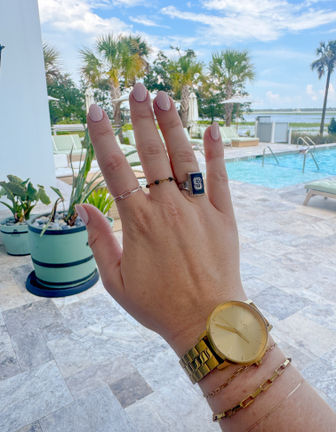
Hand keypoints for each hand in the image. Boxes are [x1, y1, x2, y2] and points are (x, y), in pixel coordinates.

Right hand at [77, 83, 245, 354]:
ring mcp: (198, 208)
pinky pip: (219, 177)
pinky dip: (217, 152)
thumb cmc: (158, 305)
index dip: (104, 136)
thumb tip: (83, 209)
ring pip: (184, 157)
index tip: (97, 110)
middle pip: (151, 152)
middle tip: (136, 90)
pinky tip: (212, 128)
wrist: (206, 321)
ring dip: (174, 125)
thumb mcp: (116, 281)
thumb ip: (99, 242)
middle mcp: (168, 207)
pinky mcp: (223, 215)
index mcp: (138, 221)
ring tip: (165, 98)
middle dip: (141, 118)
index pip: (115, 168)